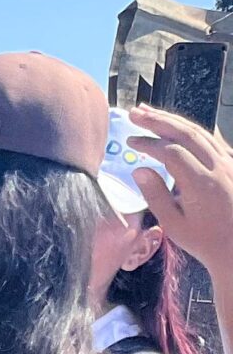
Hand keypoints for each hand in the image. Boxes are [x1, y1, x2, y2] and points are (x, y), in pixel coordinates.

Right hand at [128, 106, 232, 281]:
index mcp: (201, 183)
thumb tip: (140, 171)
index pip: (171, 152)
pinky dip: (192, 131)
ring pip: (201, 132)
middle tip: (136, 113)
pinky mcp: (232, 165)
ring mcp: (228, 163)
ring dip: (175, 121)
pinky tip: (178, 128)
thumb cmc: (205, 241)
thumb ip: (156, 196)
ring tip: (151, 114)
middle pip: (187, 133)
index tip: (130, 141)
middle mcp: (218, 167)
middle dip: (159, 121)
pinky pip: (212, 140)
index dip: (149, 143)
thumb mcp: (173, 225)